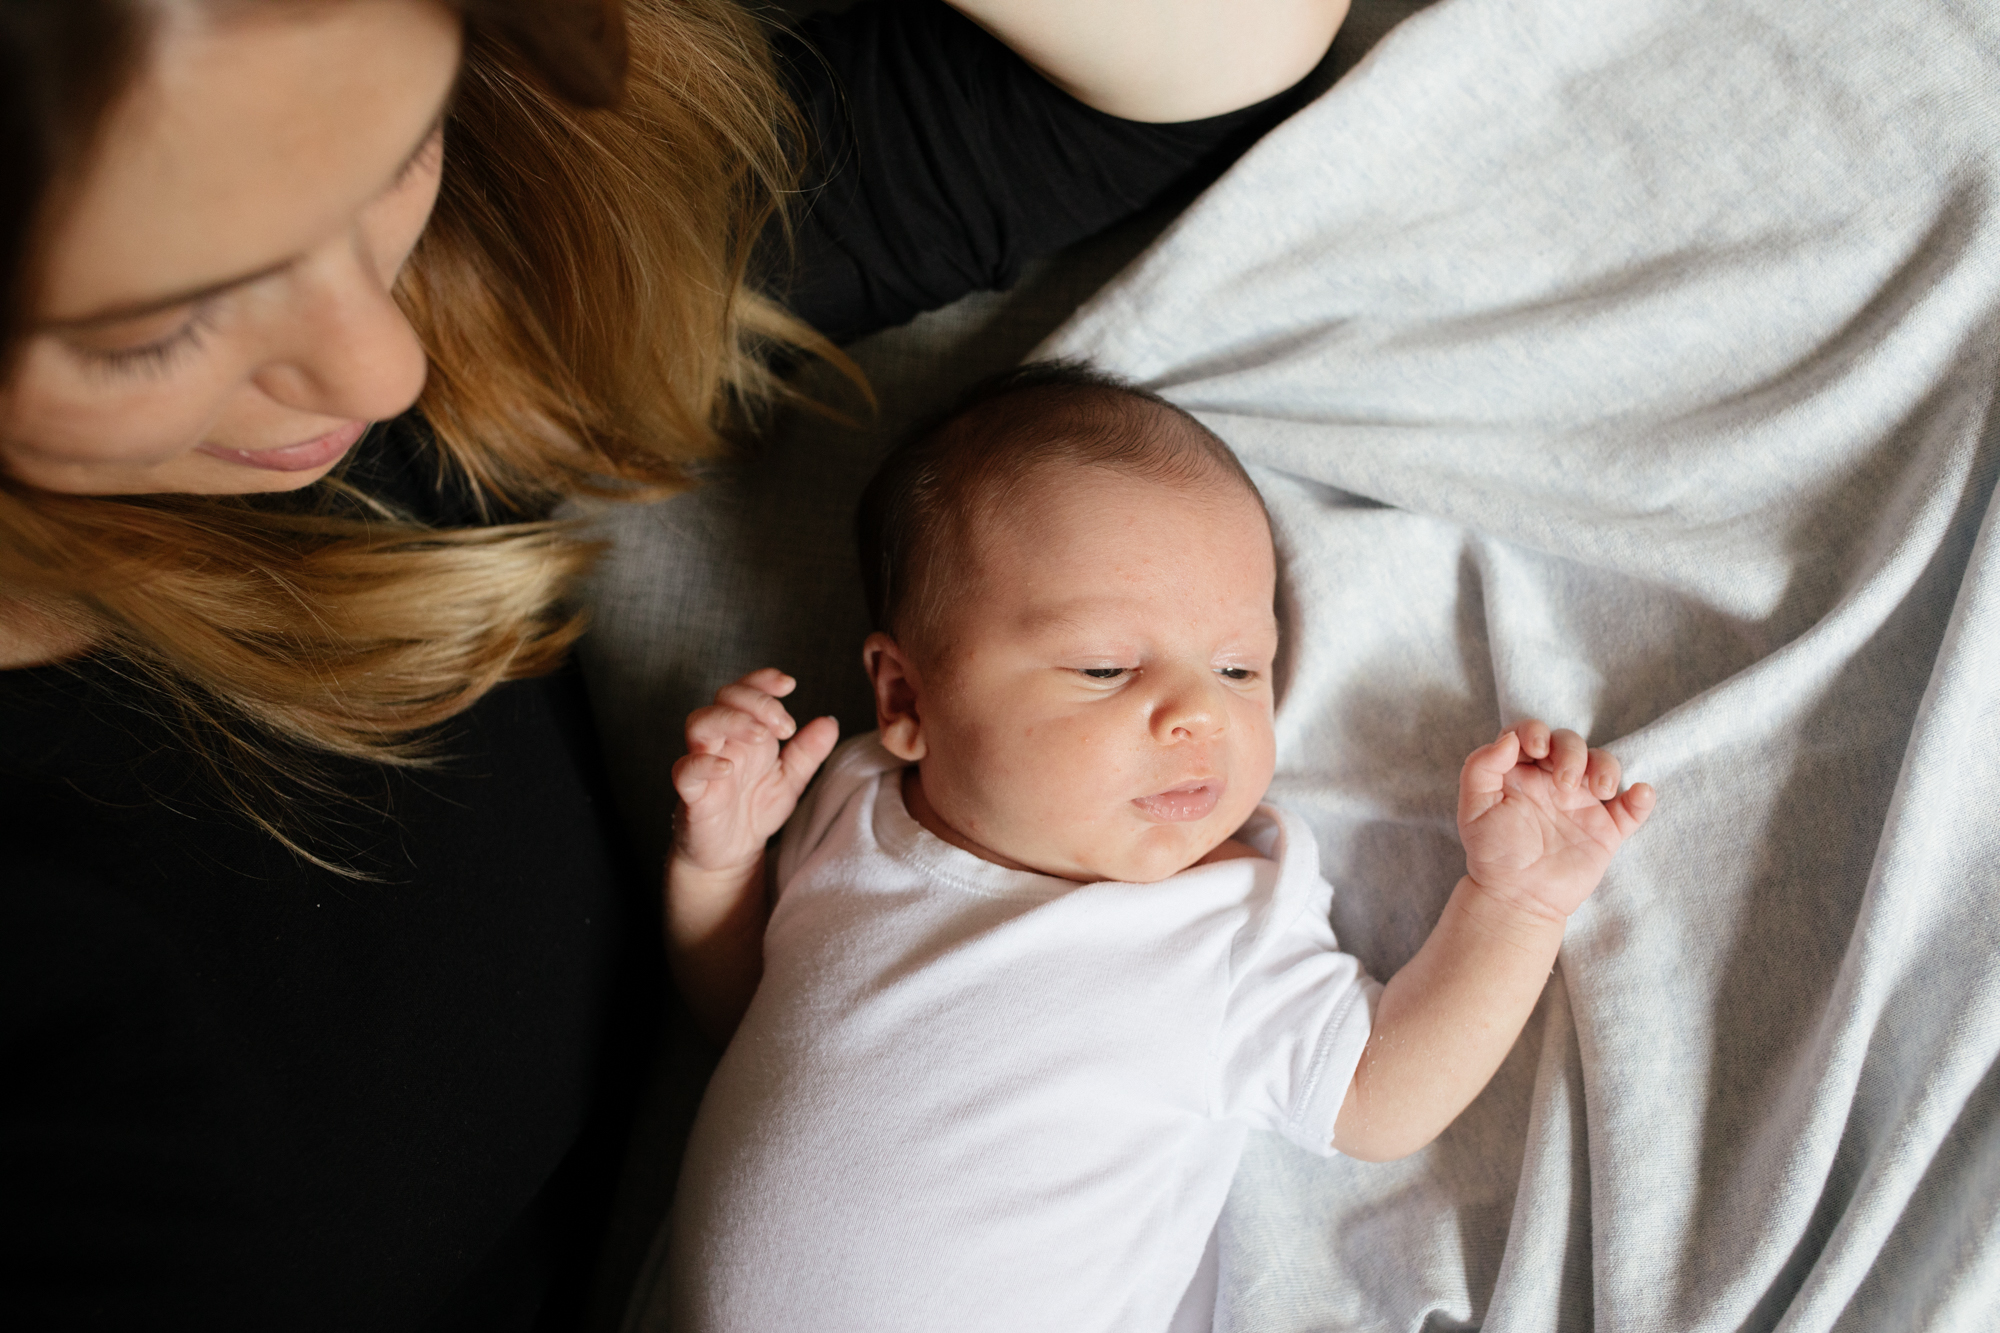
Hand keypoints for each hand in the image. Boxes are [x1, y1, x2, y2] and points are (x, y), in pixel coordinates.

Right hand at [671, 669, 838, 876]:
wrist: (731, 855)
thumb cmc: (754, 811)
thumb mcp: (790, 780)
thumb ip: (808, 752)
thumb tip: (830, 722)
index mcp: (747, 734)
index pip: (746, 690)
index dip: (763, 680)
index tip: (789, 684)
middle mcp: (724, 742)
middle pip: (724, 698)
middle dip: (757, 701)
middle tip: (785, 726)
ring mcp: (704, 766)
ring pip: (700, 723)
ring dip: (732, 720)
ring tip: (761, 735)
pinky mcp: (691, 794)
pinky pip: (685, 770)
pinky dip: (703, 763)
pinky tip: (728, 767)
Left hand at [1457, 720, 1654, 920]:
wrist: (1517, 897)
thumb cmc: (1493, 852)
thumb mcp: (1473, 808)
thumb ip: (1480, 768)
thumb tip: (1508, 739)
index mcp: (1520, 772)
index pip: (1532, 734)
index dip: (1536, 730)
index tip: (1536, 748)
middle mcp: (1552, 781)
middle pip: (1570, 743)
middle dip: (1571, 753)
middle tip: (1565, 785)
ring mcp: (1581, 803)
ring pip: (1604, 765)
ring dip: (1606, 768)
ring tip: (1600, 791)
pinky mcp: (1606, 829)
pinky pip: (1632, 808)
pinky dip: (1642, 798)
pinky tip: (1639, 793)